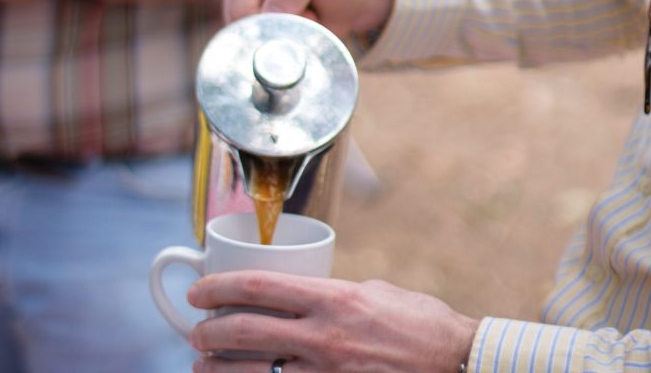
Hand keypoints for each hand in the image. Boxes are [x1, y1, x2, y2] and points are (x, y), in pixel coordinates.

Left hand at [188, 271, 477, 372]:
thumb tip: (303, 296)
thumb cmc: (420, 324)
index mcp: (333, 298)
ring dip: (217, 370)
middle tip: (194, 330)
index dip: (220, 287)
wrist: (456, 363)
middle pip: (246, 331)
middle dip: (208, 331)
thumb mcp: (375, 292)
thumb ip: (334, 294)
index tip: (199, 291)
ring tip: (202, 365)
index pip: (261, 286)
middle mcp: (323, 337)